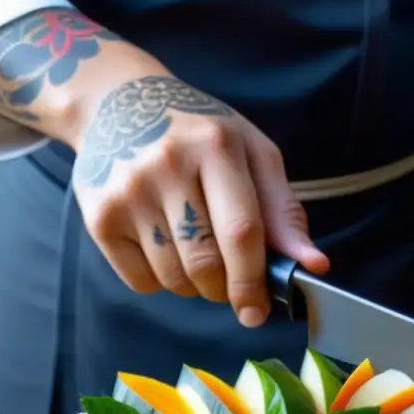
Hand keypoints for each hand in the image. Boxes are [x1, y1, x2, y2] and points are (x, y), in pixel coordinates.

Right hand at [71, 74, 328, 326]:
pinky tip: (164, 248)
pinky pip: (140, 281)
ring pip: (173, 278)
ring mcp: (128, 191)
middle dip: (225, 288)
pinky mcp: (99, 215)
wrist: (118, 103)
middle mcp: (167, 165)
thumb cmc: (200, 134)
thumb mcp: (252, 154)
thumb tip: (314, 266)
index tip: (258, 310)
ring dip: (194, 286)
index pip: (241, 231)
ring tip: (197, 254)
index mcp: (216, 146)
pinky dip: (160, 281)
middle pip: (205, 263)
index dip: (252, 280)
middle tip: (230, 281)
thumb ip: (284, 212)